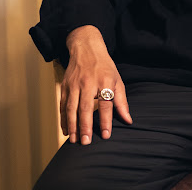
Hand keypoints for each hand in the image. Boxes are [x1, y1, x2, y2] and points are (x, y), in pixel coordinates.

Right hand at [61, 25, 131, 144]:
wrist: (87, 49)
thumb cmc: (105, 67)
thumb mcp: (117, 80)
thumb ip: (122, 101)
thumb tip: (128, 120)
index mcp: (105, 81)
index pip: (106, 103)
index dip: (106, 120)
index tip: (106, 135)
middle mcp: (88, 82)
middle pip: (85, 107)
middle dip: (85, 126)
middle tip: (86, 142)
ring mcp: (75, 84)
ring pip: (71, 108)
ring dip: (72, 126)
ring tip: (74, 140)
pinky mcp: (65, 86)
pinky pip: (63, 105)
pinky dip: (63, 119)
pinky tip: (66, 130)